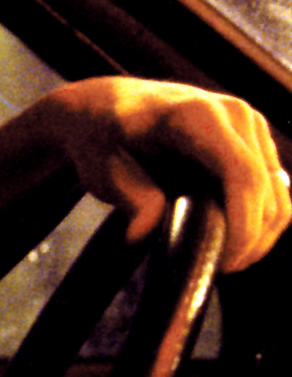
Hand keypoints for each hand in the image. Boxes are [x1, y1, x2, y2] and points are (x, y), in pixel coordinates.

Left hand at [44, 77, 288, 270]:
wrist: (106, 107)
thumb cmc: (102, 136)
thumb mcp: (102, 168)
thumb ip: (130, 199)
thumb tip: (141, 234)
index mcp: (195, 115)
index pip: (242, 175)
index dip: (242, 224)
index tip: (223, 260)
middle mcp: (233, 113)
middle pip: (267, 191)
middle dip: (250, 239)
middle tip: (219, 269)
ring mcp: (250, 125)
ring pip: (279, 195)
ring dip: (261, 235)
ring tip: (225, 258)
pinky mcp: (256, 141)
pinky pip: (275, 190)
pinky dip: (260, 220)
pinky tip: (232, 238)